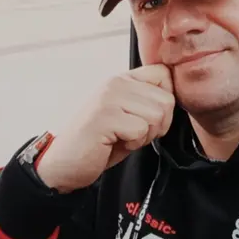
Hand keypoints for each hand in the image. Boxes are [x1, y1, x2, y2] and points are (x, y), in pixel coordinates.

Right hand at [36, 64, 174, 192]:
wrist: (64, 164)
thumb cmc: (100, 142)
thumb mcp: (127, 115)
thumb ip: (147, 102)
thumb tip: (174, 98)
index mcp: (123, 79)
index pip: (164, 74)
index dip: (165, 101)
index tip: (148, 117)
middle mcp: (116, 82)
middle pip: (167, 100)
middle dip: (157, 126)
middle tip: (132, 134)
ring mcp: (109, 97)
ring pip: (157, 115)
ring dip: (144, 135)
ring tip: (122, 137)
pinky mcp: (104, 116)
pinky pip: (140, 130)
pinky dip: (133, 144)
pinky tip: (114, 143)